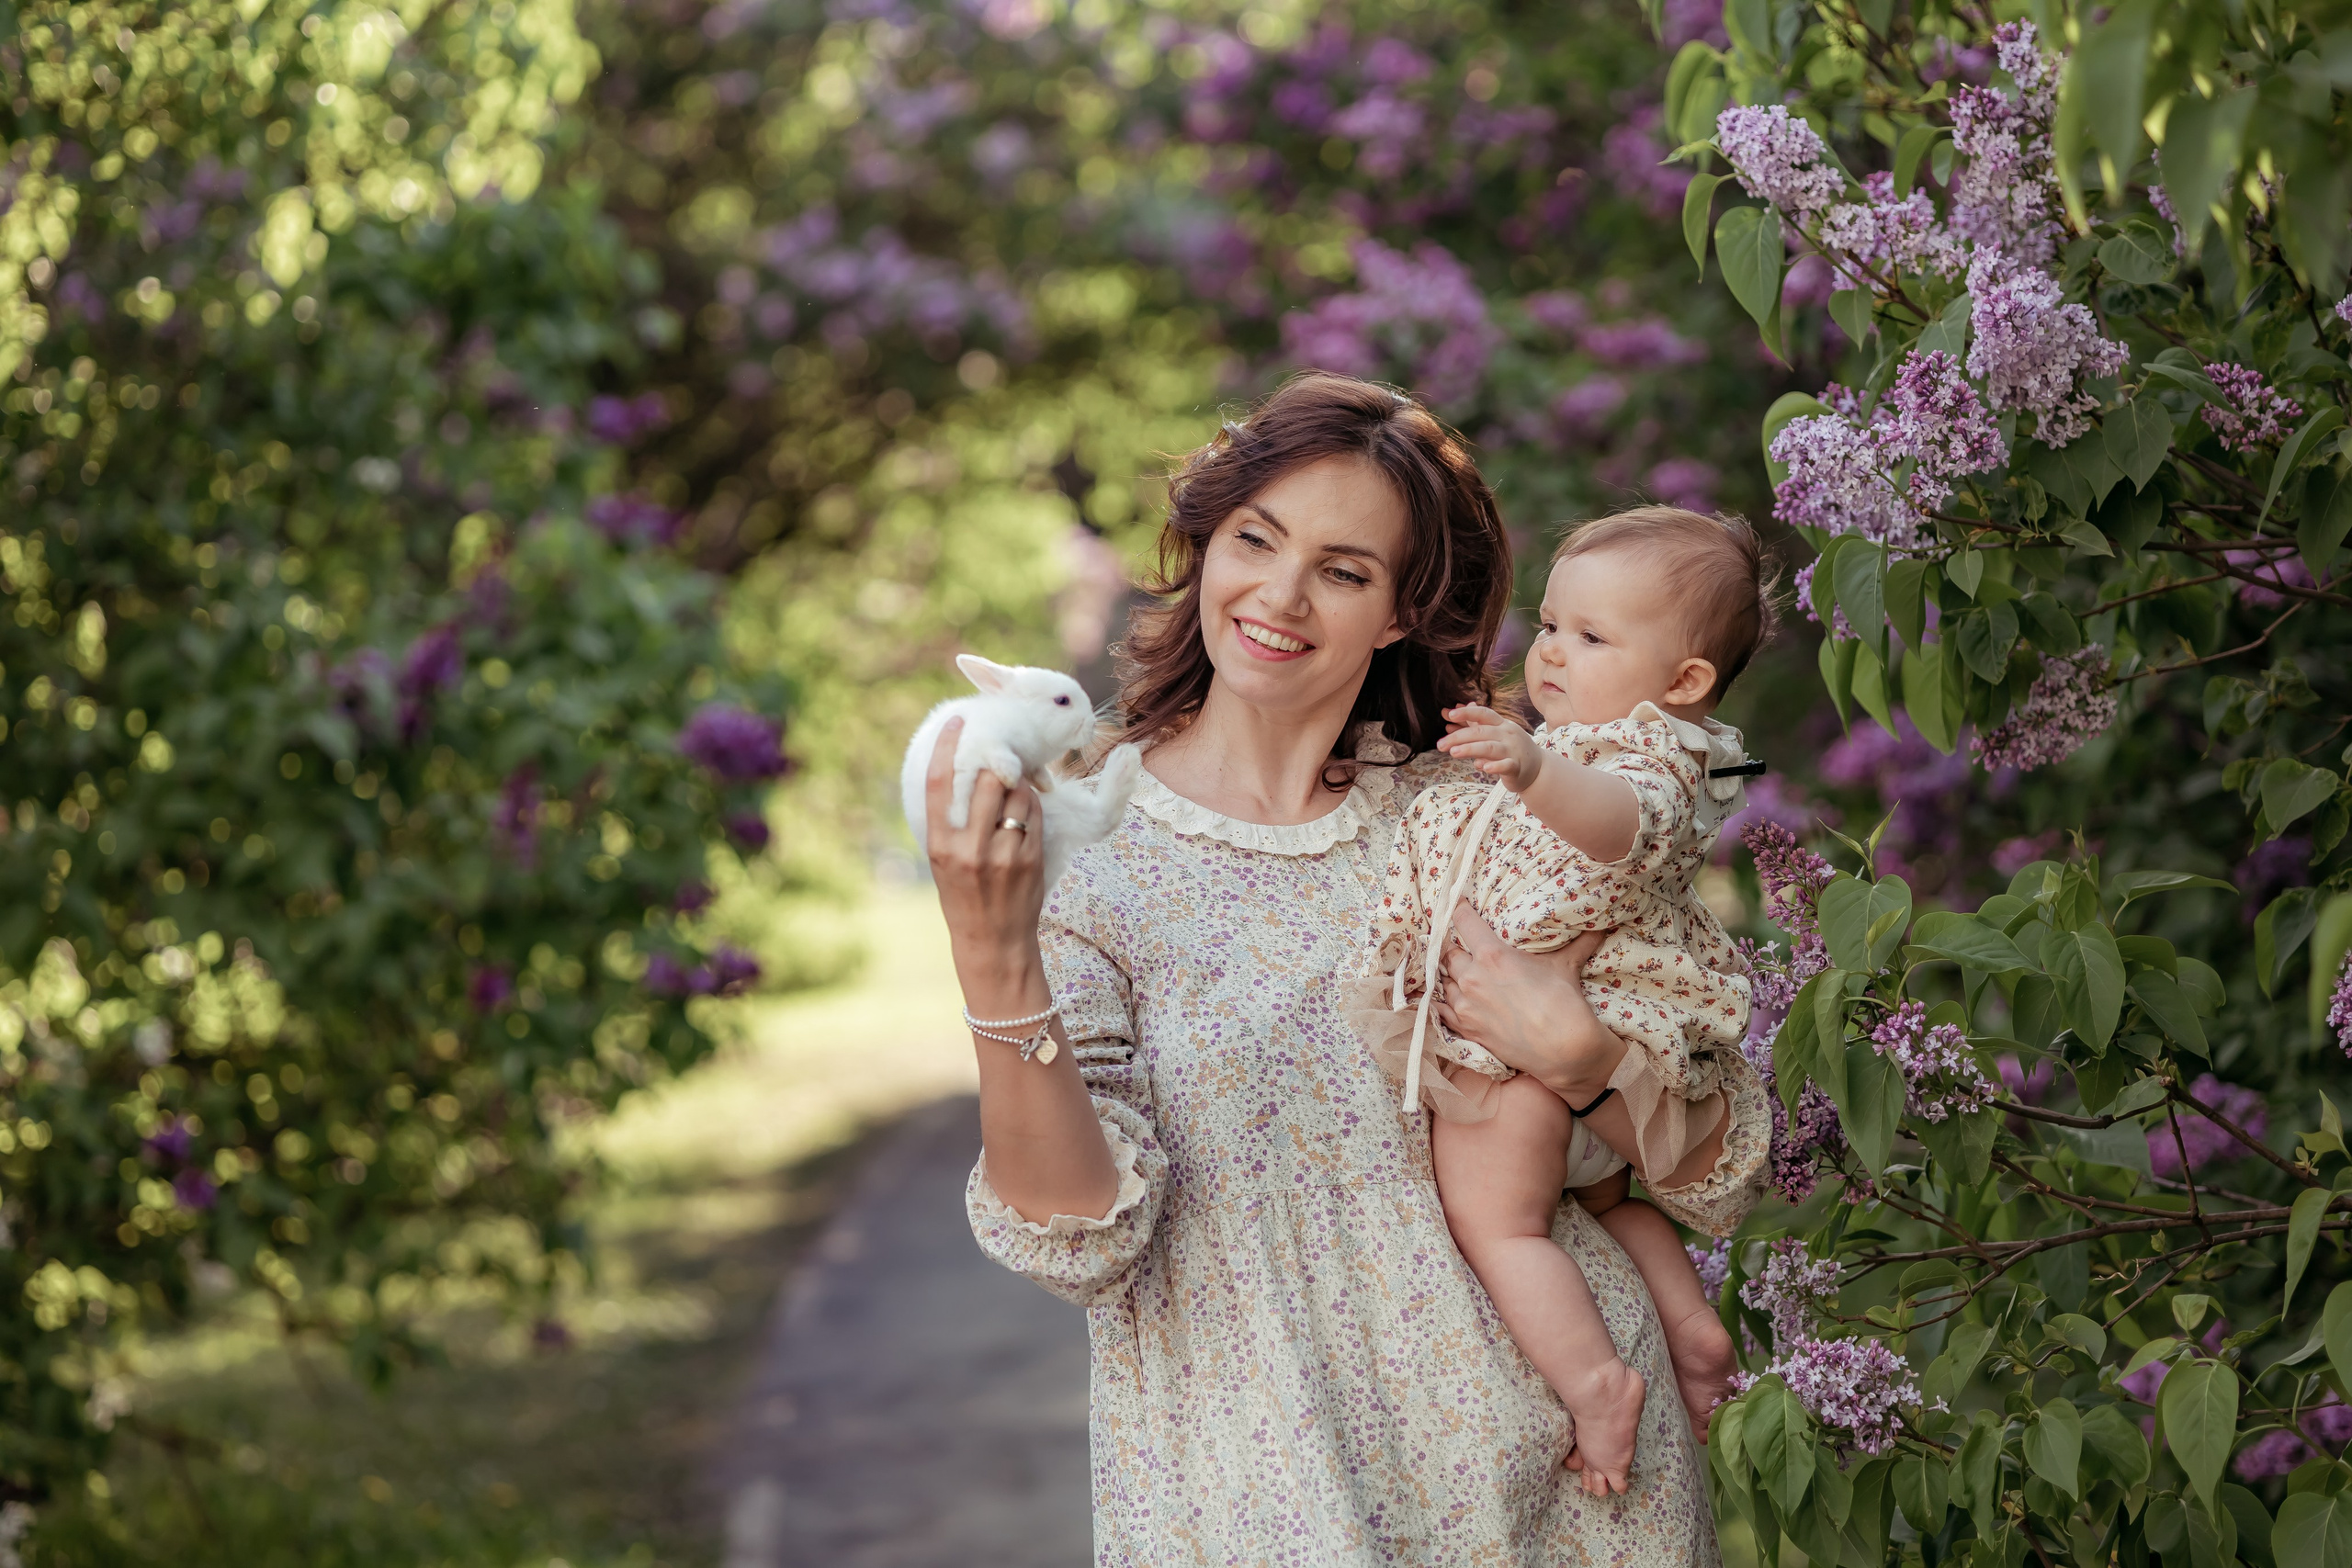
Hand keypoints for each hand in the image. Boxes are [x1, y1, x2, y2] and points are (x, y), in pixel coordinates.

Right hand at [925, 719, 1047, 991]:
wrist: (992, 941)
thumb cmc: (964, 895)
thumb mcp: (943, 860)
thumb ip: (949, 821)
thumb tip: (962, 772)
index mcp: (939, 844)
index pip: (938, 784)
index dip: (947, 747)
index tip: (957, 722)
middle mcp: (967, 848)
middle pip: (987, 780)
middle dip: (998, 764)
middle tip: (1001, 758)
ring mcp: (1001, 854)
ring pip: (1017, 794)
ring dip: (1020, 786)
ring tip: (1014, 795)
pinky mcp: (1029, 859)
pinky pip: (1035, 814)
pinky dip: (1033, 807)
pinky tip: (1026, 816)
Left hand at [1435, 913, 1623, 1104]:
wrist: (1563, 1049)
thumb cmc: (1563, 1003)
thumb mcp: (1565, 965)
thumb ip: (1578, 942)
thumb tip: (1601, 926)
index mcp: (1492, 955)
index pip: (1463, 921)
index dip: (1459, 910)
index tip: (1458, 906)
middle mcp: (1472, 977)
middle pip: (1449, 953)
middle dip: (1454, 948)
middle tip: (1459, 945)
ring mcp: (1465, 1005)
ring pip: (1443, 981)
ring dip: (1448, 975)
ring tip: (1455, 972)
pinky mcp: (1466, 1029)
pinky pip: (1440, 1010)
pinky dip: (1440, 1002)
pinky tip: (1442, 999)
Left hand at [1436, 704, 1544, 792]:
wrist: (1537, 768)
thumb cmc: (1510, 748)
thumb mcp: (1494, 733)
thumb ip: (1471, 724)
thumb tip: (1449, 711)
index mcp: (1501, 724)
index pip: (1484, 714)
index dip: (1467, 713)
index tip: (1450, 714)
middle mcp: (1507, 735)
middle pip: (1481, 732)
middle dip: (1459, 737)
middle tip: (1440, 744)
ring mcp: (1513, 751)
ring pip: (1490, 747)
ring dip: (1470, 749)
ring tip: (1453, 752)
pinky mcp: (1516, 768)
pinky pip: (1505, 765)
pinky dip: (1494, 766)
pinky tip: (1481, 767)